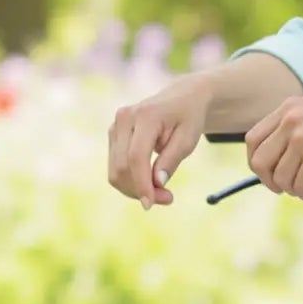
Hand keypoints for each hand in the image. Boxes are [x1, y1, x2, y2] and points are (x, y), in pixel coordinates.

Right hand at [108, 78, 209, 209]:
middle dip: (141, 189)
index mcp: (145, 116)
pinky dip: (131, 181)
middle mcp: (124, 119)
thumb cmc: (188, 118)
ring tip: (163, 191)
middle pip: (122, 167)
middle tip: (168, 198)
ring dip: (135, 188)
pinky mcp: (114, 136)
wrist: (182, 98)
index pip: (136, 157)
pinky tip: (150, 182)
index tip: (150, 205)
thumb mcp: (188, 139)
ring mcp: (115, 127)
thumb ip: (171, 160)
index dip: (141, 184)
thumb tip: (157, 183)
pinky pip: (116, 167)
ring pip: (115, 170)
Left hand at [246, 92, 302, 200]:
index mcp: (289, 108)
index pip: (252, 140)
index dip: (257, 163)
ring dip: (291, 189)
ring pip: (280, 177)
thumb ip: (294, 129)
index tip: (269, 173)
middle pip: (260, 161)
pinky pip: (299, 185)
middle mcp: (292, 120)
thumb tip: (275, 160)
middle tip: (283, 188)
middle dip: (268, 181)